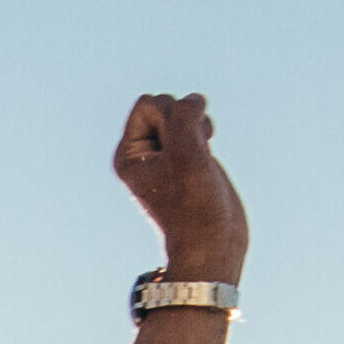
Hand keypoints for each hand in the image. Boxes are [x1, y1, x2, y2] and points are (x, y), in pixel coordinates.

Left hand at [113, 92, 243, 277]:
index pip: (148, 104)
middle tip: (193, 157)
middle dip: (186, 122)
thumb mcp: (187, 155)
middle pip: (166, 105)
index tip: (179, 153)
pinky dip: (206, 131)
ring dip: (198, 127)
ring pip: (183, 113)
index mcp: (128, 154)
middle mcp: (144, 153)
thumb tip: (194, 99)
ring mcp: (166, 155)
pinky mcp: (188, 157)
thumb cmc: (195, 207)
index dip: (171, 119)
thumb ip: (184, 117)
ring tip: (202, 157)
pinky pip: (195, 124)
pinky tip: (209, 154)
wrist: (214, 244)